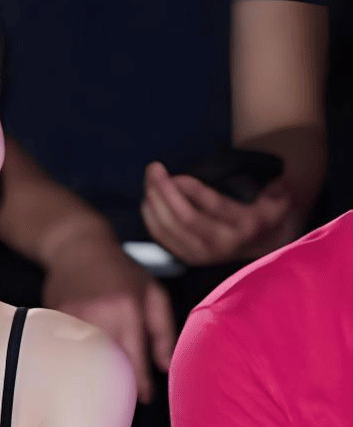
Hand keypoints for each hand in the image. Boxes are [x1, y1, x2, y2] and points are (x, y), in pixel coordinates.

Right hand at [41, 225, 174, 403]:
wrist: (77, 246)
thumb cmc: (120, 270)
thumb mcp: (152, 293)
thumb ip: (163, 330)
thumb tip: (165, 366)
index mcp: (127, 311)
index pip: (134, 359)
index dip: (141, 384)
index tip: (145, 399)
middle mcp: (98, 316)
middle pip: (107, 365)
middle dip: (117, 383)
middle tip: (125, 395)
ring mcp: (71, 317)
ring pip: (84, 359)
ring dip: (95, 372)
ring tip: (103, 383)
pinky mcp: (52, 318)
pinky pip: (65, 346)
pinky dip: (75, 356)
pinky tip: (81, 360)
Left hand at [141, 161, 291, 266]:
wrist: (264, 246)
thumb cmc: (267, 214)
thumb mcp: (279, 200)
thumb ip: (277, 190)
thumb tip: (276, 182)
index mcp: (245, 226)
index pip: (211, 206)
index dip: (189, 188)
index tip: (175, 174)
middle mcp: (222, 243)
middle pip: (183, 218)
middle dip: (164, 190)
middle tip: (153, 168)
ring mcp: (203, 254)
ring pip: (168, 228)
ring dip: (153, 201)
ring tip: (149, 179)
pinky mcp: (189, 259)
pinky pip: (162, 238)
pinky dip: (151, 218)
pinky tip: (147, 199)